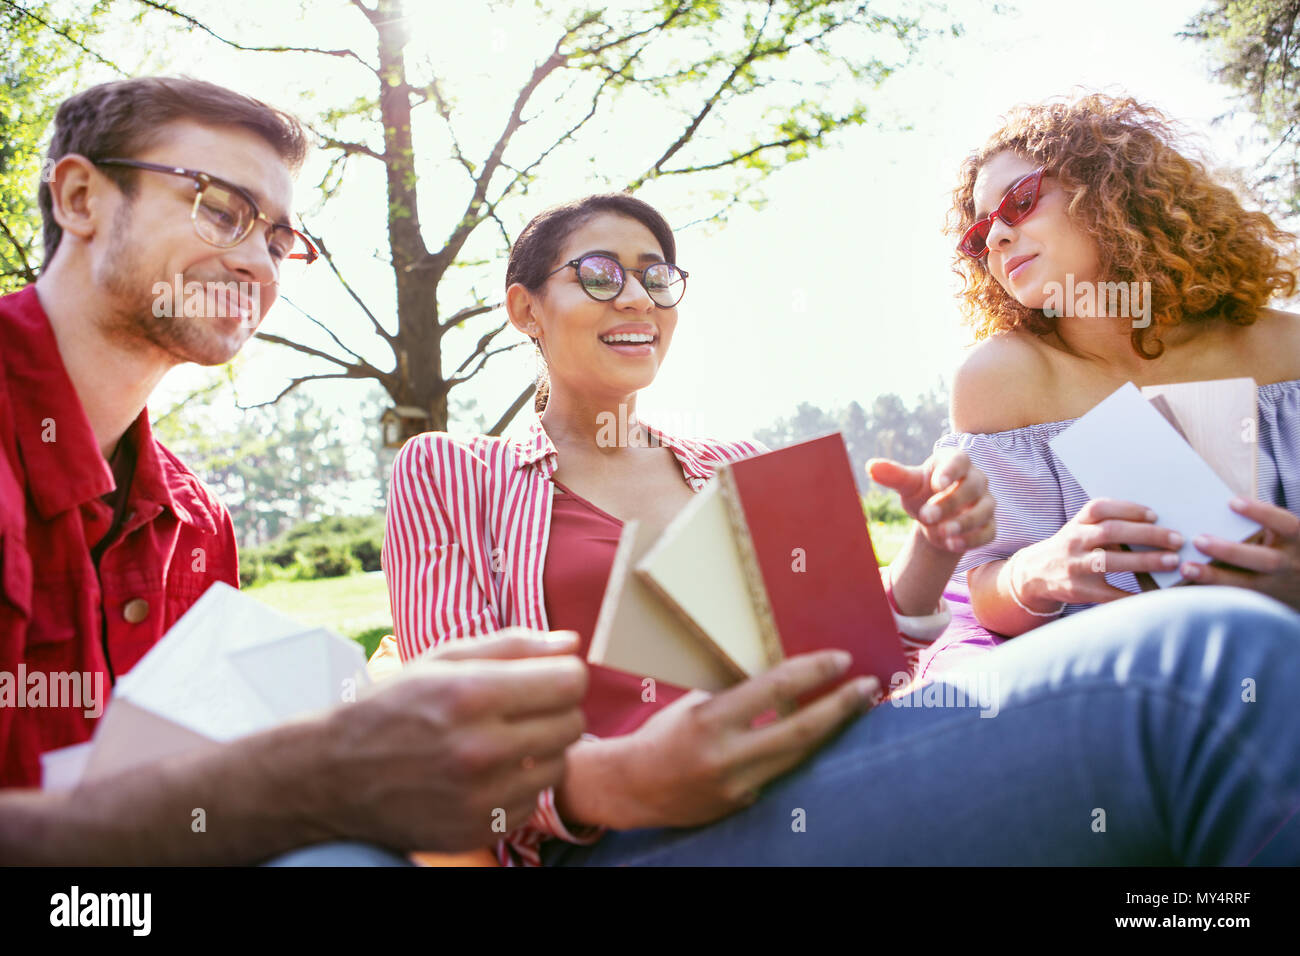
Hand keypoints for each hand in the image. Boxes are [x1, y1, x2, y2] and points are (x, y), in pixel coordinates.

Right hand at [316, 629, 587, 851]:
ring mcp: (481, 796)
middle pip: (573, 723)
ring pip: (560, 764)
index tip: (546, 678)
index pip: (570, 681)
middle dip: (555, 711)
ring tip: (502, 741)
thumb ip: (513, 646)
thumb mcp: (443, 661)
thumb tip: (572, 643)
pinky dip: (520, 786)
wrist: (336, 776)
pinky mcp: (480, 829)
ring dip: (541, 751)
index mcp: (471, 694)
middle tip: (523, 710)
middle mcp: (480, 748)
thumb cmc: (393, 707)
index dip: (564, 674)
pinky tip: (487, 774)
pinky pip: (534, 802)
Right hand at [601, 651, 876, 828]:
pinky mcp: (743, 803)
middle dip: (841, 706)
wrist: (634, 787)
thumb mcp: (697, 704)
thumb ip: (739, 697)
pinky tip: (815, 735)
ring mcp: (738, 785)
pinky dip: (797, 751)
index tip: (842, 659)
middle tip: (869, 685)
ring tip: (854, 707)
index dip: (813, 672)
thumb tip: (785, 680)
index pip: (775, 689)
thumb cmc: (663, 734)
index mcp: (711, 720)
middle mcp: (728, 756)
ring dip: (830, 730)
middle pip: (801, 731)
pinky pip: (779, 772)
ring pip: (799, 756)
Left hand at [868, 449, 994, 553]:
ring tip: (942, 533)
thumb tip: (871, 466)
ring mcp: (986, 502)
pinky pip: (987, 532)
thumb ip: (894, 475)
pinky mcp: (989, 525)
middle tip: (926, 516)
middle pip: (972, 487)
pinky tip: (952, 545)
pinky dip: (971, 540)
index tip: (938, 484)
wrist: (934, 519)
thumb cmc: (922, 493)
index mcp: (956, 461)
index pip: (959, 460)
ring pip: (983, 511)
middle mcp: (976, 479)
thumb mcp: (907, 485)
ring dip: (963, 523)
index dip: (951, 471)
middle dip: (950, 502)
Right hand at [1012, 498, 1183, 608]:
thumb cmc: (1071, 548)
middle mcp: (1073, 542)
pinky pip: (1111, 593)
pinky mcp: (1080, 591)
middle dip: (1147, 535)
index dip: (1128, 509)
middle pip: (1111, 532)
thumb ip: (1107, 525)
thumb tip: (1156, 526)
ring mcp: (1075, 567)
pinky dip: (1135, 594)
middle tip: (1177, 539)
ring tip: (1172, 561)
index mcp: (1076, 523)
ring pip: (1110, 561)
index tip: (1155, 515)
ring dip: (1144, 560)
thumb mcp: (1080, 530)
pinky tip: (1158, 594)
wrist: (1035, 574)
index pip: (1100, 509)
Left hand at [1181, 497, 1299, 611]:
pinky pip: (1235, 599)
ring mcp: (1277, 586)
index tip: (1232, 502)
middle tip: (1198, 540)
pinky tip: (1188, 587)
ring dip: (1215, 577)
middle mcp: (1291, 565)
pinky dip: (1211, 592)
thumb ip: (1260, 526)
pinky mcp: (1262, 602)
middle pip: (1266, 560)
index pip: (1286, 524)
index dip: (1260, 513)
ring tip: (1186, 568)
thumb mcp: (1283, 536)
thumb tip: (1216, 511)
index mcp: (1297, 540)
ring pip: (1248, 585)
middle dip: (1231, 551)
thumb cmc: (1286, 549)